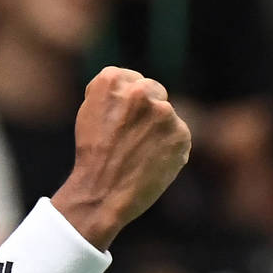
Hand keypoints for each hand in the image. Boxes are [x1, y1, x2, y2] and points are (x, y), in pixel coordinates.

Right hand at [53, 67, 191, 249]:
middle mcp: (139, 90)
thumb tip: (140, 87)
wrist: (102, 193)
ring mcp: (163, 111)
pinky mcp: (181, 133)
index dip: (126, 102)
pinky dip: (170, 149)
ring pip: (166, 115)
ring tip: (138, 154)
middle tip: (130, 138)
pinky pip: (178, 136)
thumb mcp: (91, 113)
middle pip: (153, 90)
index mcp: (111, 80)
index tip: (119, 121)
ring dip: (158, 130)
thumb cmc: (93, 155)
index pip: (131, 79)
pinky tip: (152, 162)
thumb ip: (116, 94)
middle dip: (147, 110)